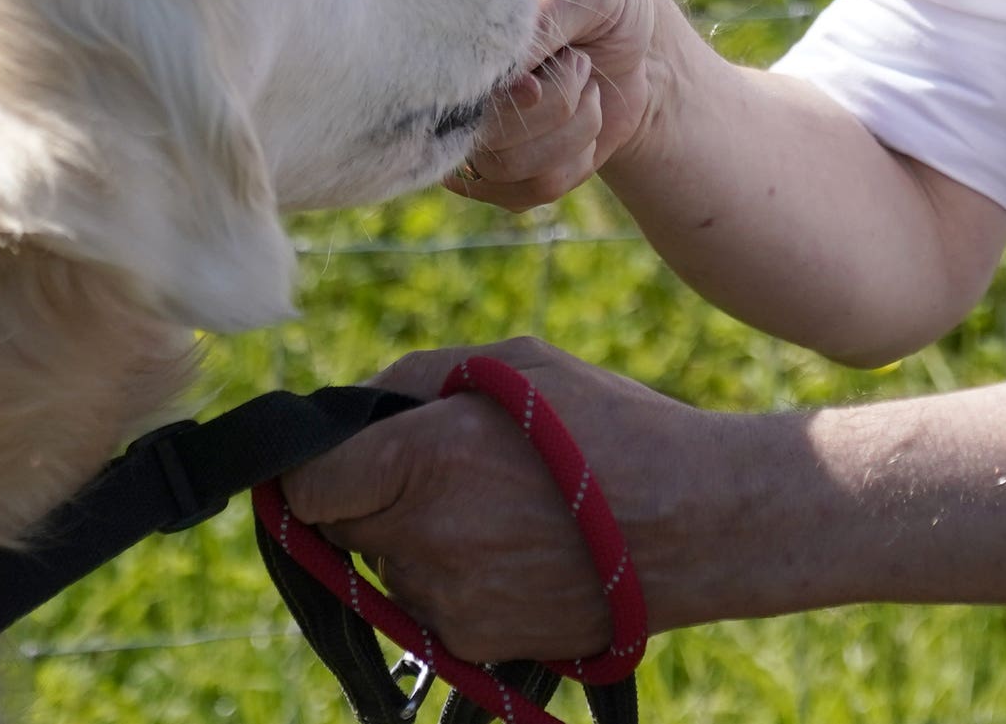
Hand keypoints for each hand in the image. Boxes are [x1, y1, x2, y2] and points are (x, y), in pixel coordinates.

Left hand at [277, 337, 724, 661]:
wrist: (696, 524)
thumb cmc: (610, 428)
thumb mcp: (515, 364)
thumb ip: (417, 379)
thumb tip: (358, 407)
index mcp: (424, 458)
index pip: (308, 482)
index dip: (315, 464)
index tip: (340, 454)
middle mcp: (423, 538)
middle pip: (344, 526)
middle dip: (373, 496)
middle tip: (442, 471)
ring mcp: (447, 601)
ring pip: (389, 567)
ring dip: (416, 538)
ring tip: (501, 509)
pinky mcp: (474, 641)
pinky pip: (431, 606)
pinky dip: (455, 579)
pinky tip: (519, 549)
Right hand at [445, 0, 683, 209]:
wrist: (639, 42)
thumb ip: (542, 15)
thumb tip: (511, 81)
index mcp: (451, 28)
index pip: (443, 77)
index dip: (498, 90)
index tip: (540, 78)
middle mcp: (450, 86)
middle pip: (479, 133)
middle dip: (554, 102)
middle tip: (579, 60)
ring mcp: (473, 133)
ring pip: (505, 167)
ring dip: (571, 127)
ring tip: (584, 84)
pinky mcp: (506, 173)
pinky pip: (534, 188)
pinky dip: (577, 157)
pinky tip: (583, 118)